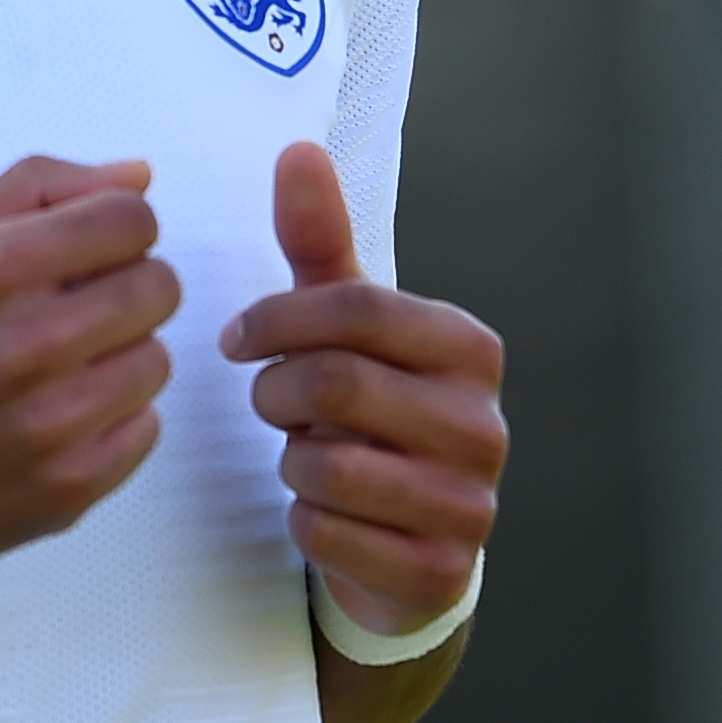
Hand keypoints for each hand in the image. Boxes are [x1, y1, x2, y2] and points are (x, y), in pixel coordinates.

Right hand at [0, 156, 177, 582]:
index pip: (133, 220)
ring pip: (155, 361)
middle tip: (68, 313)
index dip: (113, 231)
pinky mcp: (65, 491)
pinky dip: (110, 422)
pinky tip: (53, 421)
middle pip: (159, 288)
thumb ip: (37, 190)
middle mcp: (28, 345)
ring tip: (54, 372)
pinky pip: (145, 431)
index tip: (82, 256)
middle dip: (121, 289)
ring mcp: (50, 427)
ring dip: (116, 358)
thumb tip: (140, 177)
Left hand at [220, 141, 503, 639]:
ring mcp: (471, 504)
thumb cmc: (371, 419)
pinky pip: (328, 535)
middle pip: (337, 382)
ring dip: (290, 463)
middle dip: (277, 393)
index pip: (359, 308)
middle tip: (267, 403)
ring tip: (303, 458)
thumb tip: (296, 149)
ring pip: (328, 465)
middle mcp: (485, 424)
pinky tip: (322, 515)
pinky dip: (303, 522)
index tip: (236, 339)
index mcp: (469, 348)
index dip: (278, 318)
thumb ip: (320, 245)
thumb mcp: (348, 330)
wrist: (411, 549)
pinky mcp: (440, 573)